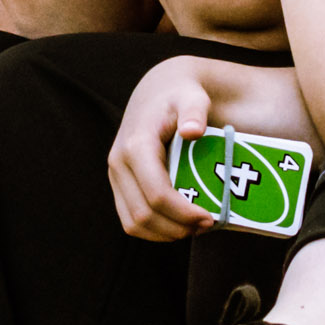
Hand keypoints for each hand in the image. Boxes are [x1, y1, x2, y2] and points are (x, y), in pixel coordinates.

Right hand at [107, 58, 219, 240]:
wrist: (157, 91)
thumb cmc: (180, 96)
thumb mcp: (192, 97)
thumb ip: (194, 111)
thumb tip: (193, 132)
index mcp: (136, 146)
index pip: (157, 193)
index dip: (182, 213)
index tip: (209, 218)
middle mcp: (119, 163)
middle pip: (144, 214)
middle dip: (176, 227)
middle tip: (206, 225)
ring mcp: (115, 175)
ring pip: (133, 223)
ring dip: (165, 233)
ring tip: (193, 228)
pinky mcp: (118, 184)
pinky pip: (129, 219)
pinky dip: (153, 229)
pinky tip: (177, 224)